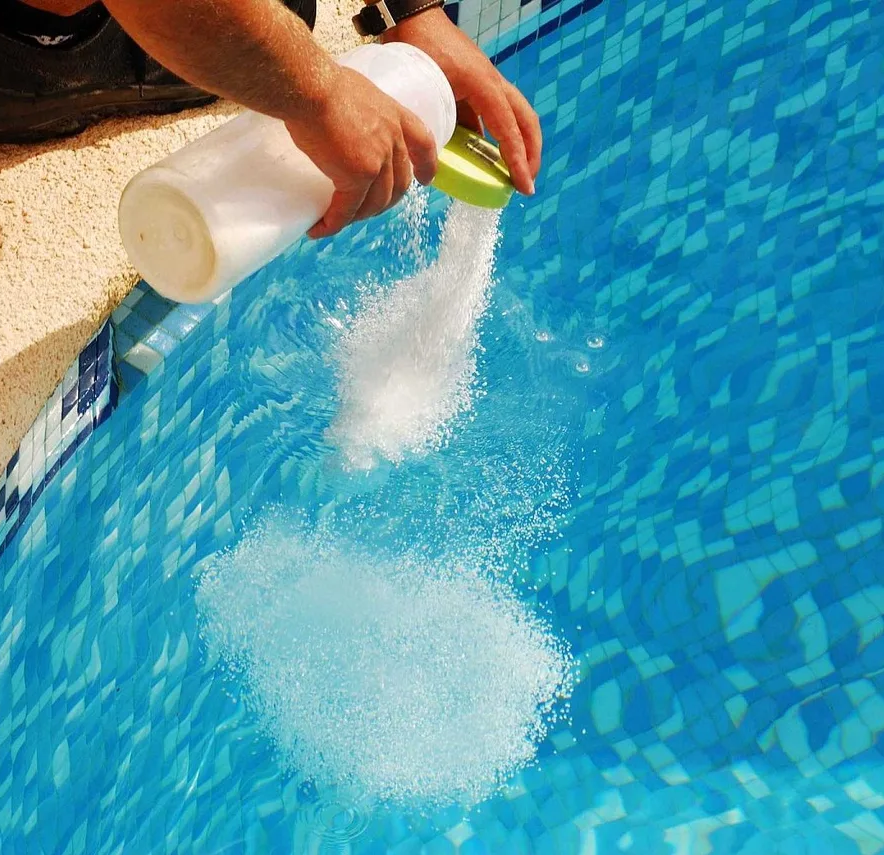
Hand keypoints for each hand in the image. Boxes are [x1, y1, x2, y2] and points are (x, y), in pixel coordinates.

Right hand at [286, 66, 437, 238]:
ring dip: (359, 216)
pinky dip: (334, 223)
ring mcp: (378, 161)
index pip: (424, 144)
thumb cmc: (320, 82)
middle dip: (384, 203)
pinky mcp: (357, 176)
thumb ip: (362, 111)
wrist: (309, 87)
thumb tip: (344, 120)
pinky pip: (347, 209)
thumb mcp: (356, 91)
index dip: (426, 166)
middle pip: (399, 185)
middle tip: (365, 210)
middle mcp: (393, 141)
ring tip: (339, 219)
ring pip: (376, 203)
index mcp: (395, 117)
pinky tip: (321, 228)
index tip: (425, 181)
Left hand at [382, 8, 540, 194]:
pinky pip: (500, 114)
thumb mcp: (426, 88)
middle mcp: (494, 83)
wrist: (415, 18)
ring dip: (522, 145)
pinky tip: (492, 157)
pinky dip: (502, 136)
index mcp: (484, 85)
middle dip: (531, 155)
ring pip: (518, 117)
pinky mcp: (481, 86)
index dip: (517, 161)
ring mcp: (490, 83)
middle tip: (527, 184)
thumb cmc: (418, 48)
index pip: (509, 129)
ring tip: (517, 173)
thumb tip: (434, 160)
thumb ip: (433, 121)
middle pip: (527, 122)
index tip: (524, 186)